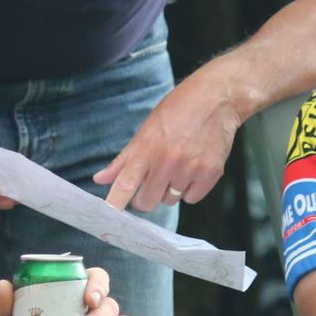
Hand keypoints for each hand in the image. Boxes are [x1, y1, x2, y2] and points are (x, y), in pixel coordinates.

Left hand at [94, 73, 241, 211]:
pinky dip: (190, 189)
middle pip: (148, 202)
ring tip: (177, 165)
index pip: (126, 183)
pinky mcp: (211, 173)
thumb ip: (123, 160)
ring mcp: (190, 168)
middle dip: (145, 198)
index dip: (116, 203)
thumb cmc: (177, 111)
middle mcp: (168, 161)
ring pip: (170, 200)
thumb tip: (99, 180)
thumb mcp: (146, 130)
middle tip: (149, 184)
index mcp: (147, 148)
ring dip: (169, 190)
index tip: (108, 217)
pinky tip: (192, 168)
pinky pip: (192, 198)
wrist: (216, 98)